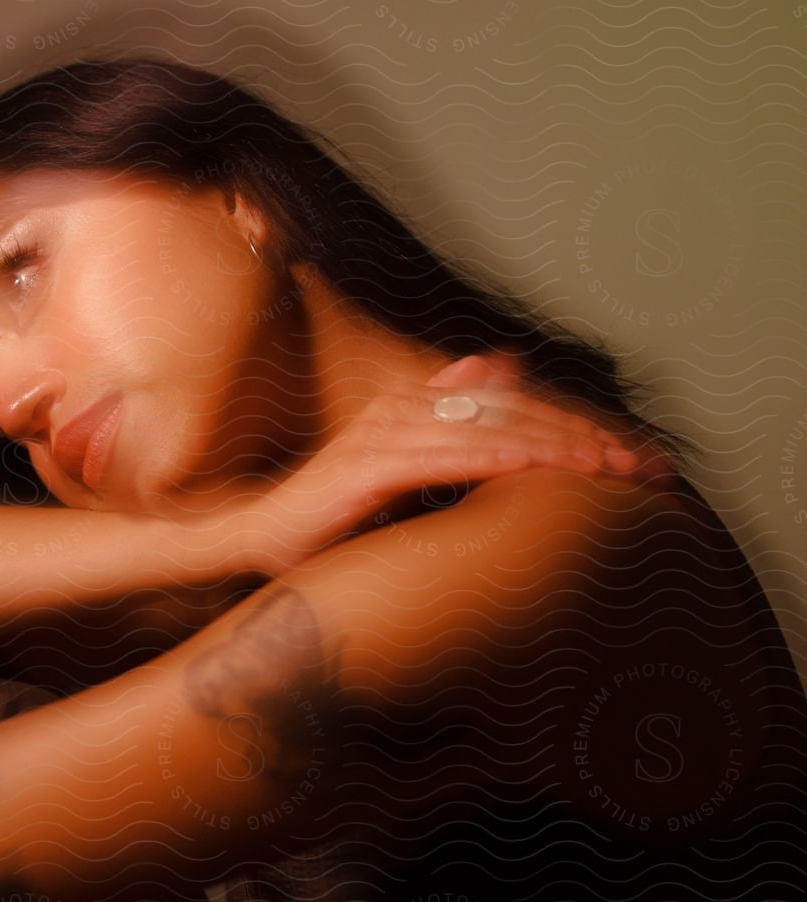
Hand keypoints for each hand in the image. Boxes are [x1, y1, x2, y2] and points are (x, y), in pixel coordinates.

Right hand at [244, 350, 665, 574]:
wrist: (261, 534)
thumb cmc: (336, 512)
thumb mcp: (406, 470)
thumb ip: (453, 424)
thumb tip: (502, 366)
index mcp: (419, 404)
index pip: (515, 406)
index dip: (576, 424)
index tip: (632, 455)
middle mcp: (404, 407)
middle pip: (513, 412)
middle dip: (580, 435)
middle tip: (639, 463)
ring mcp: (384, 432)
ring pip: (486, 429)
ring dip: (549, 445)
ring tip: (602, 464)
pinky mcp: (367, 465)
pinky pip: (442, 456)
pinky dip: (489, 457)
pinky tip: (529, 464)